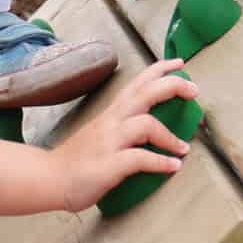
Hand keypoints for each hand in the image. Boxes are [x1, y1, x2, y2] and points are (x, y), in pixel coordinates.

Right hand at [49, 59, 197, 211]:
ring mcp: (110, 143)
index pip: (137, 83)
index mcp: (111, 114)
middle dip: (173, 86)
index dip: (160, 71)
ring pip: (145, 125)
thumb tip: (147, 129)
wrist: (48, 178)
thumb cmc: (77, 159)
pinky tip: (173, 166)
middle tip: (194, 90)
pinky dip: (160, 162)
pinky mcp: (109, 165)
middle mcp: (112, 122)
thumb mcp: (101, 134)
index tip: (180, 64)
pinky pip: (140, 159)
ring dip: (170, 136)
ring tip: (184, 147)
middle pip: (145, 93)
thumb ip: (121, 128)